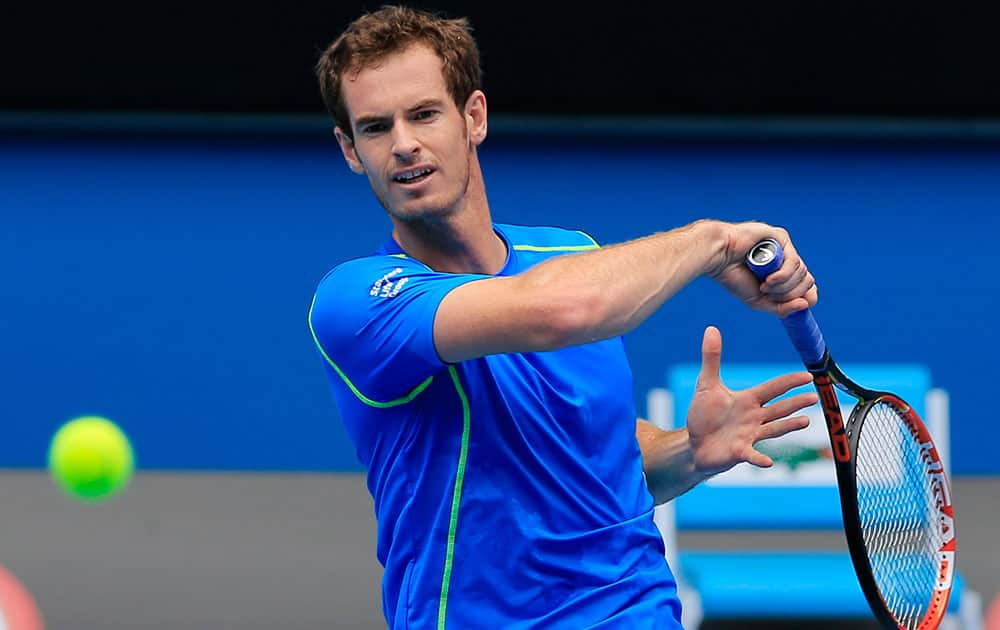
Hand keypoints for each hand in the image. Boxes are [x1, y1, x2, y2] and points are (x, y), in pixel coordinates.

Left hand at [686, 326, 817, 475]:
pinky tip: (769, 462)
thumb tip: (711, 328)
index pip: (773, 388)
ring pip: (773, 429)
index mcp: (748, 400)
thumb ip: (711, 358)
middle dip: (796, 403)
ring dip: (789, 426)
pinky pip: (752, 455)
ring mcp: (749, 436)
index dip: (790, 381)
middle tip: (815, 397)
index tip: (809, 375)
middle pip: (779, 408)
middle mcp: (754, 417)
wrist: (694, 443)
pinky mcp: (739, 452)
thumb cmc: (704, 415)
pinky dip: (760, 458)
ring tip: (806, 421)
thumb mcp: (706, 384)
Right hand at [704, 220, 818, 316]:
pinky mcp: (781, 237)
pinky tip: (768, 279)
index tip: (794, 304)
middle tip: (767, 292)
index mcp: (783, 272)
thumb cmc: (733, 277)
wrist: (717, 258)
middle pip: (807, 282)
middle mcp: (786, 259)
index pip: (808, 286)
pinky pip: (794, 262)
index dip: (806, 297)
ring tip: (764, 285)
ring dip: (782, 286)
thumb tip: (805, 304)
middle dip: (789, 294)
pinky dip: (783, 276)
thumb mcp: (759, 301)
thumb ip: (781, 308)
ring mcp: (785, 247)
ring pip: (802, 273)